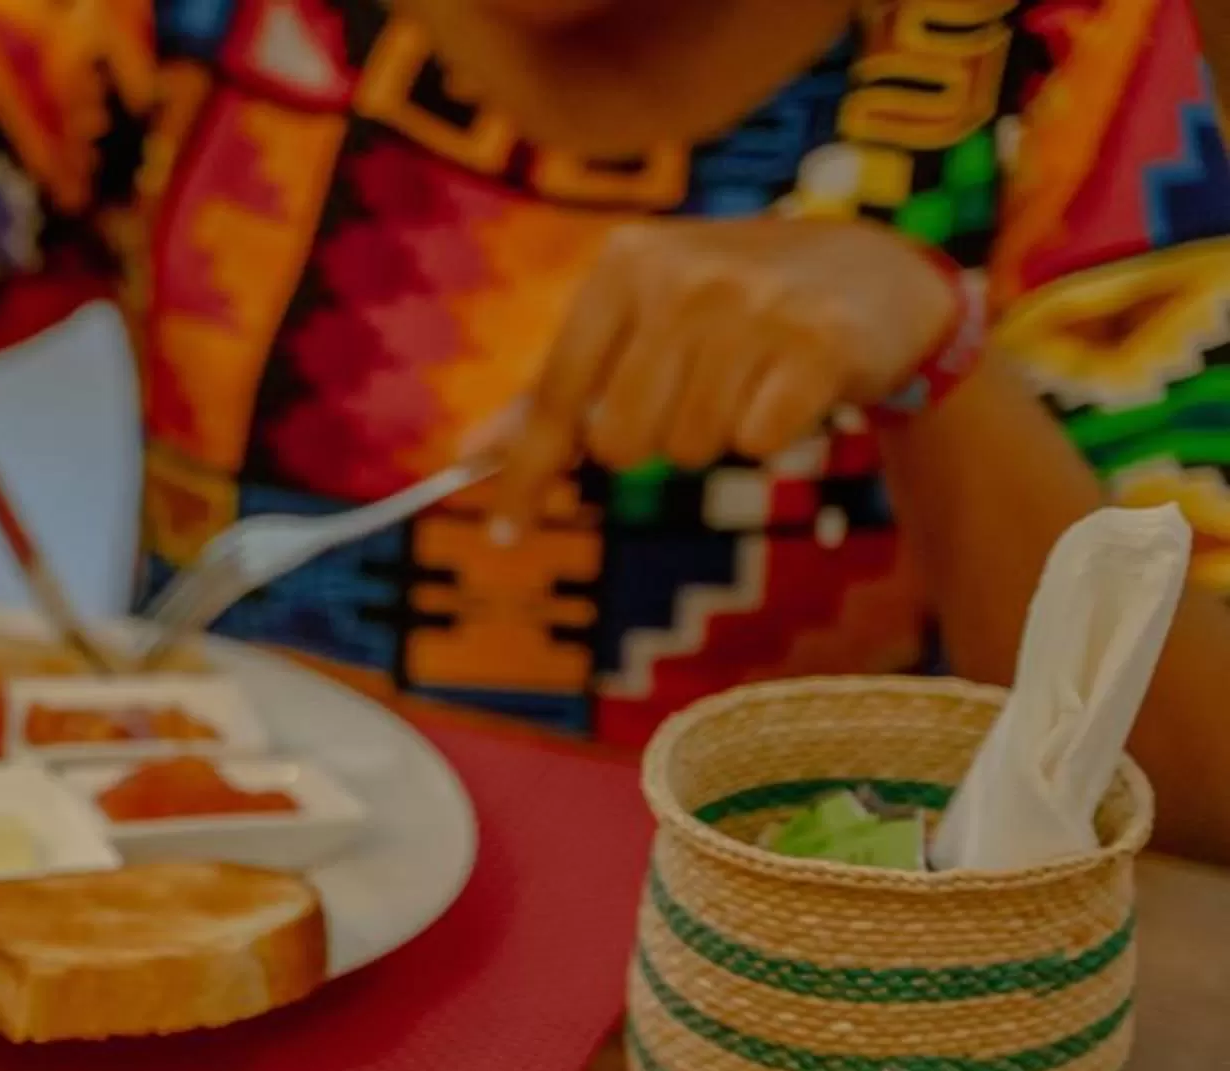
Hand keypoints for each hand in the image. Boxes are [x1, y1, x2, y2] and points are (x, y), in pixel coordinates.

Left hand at [493, 218, 960, 532]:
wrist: (874, 273)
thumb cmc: (733, 306)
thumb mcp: (638, 321)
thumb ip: (556, 390)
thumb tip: (468, 457)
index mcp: (624, 264)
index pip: (554, 396)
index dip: (525, 474)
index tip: (504, 533)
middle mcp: (683, 275)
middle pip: (621, 442)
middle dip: (652, 441)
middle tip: (694, 396)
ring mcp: (754, 305)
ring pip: (688, 448)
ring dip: (715, 435)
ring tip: (749, 380)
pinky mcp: (819, 342)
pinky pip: (756, 443)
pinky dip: (771, 434)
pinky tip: (792, 385)